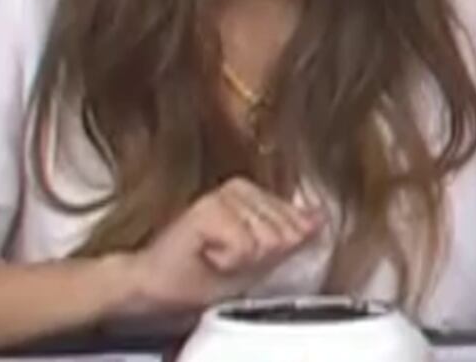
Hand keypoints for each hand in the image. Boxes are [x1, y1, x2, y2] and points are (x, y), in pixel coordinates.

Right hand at [113, 177, 324, 317]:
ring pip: (267, 241)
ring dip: (242, 261)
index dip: (273, 253)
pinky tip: (206, 255)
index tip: (241, 255)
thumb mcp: (257, 260)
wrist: (155, 287)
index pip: (298, 224)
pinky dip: (227, 262)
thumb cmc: (199, 275)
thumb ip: (291, 236)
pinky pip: (245, 247)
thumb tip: (321, 218)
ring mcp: (223, 195)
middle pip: (286, 234)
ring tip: (215, 256)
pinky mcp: (208, 208)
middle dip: (259, 257)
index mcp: (255, 194)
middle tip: (226, 257)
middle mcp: (241, 187)